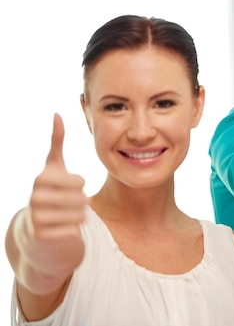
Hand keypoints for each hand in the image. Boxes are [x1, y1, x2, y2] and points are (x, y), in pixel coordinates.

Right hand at [29, 114, 86, 240]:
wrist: (38, 229)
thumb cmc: (52, 193)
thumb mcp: (54, 167)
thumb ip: (57, 142)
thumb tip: (57, 114)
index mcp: (40, 179)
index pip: (80, 182)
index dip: (80, 186)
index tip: (69, 187)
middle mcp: (35, 198)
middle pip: (82, 198)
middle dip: (81, 202)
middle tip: (69, 204)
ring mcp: (37, 218)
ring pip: (80, 215)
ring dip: (80, 215)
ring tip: (67, 214)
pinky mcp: (42, 236)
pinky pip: (74, 230)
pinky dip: (74, 230)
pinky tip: (63, 228)